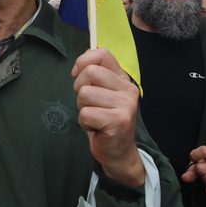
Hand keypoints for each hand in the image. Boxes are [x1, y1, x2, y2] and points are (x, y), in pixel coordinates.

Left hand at [72, 47, 143, 186]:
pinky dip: (84, 122)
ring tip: (94, 117)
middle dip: (80, 89)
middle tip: (88, 104)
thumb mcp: (101, 93)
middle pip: (90, 72)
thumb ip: (95, 74)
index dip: (83, 61)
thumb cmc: (104, 121)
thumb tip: (82, 61)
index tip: (77, 74)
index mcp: (123, 79)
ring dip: (82, 108)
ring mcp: (126, 105)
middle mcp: (128, 89)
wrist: (118, 152)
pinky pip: (86, 113)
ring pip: (85, 94)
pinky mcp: (118, 121)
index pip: (102, 53)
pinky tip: (95, 128)